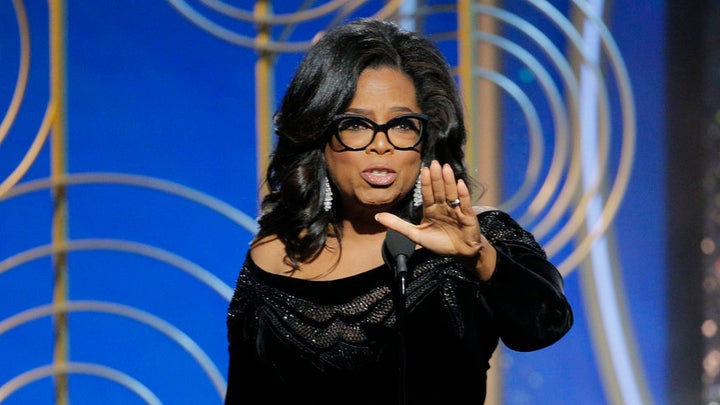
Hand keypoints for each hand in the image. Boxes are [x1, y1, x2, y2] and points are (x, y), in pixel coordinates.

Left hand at [375, 160, 496, 279]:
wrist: (460, 253)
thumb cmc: (439, 243)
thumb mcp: (415, 234)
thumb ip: (397, 225)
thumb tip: (377, 216)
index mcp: (431, 209)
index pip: (427, 194)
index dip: (426, 182)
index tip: (424, 170)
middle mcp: (444, 206)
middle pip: (439, 190)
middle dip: (437, 178)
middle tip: (434, 163)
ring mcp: (456, 210)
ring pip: (451, 193)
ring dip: (449, 181)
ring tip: (446, 168)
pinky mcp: (468, 216)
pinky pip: (464, 204)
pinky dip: (463, 194)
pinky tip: (460, 184)